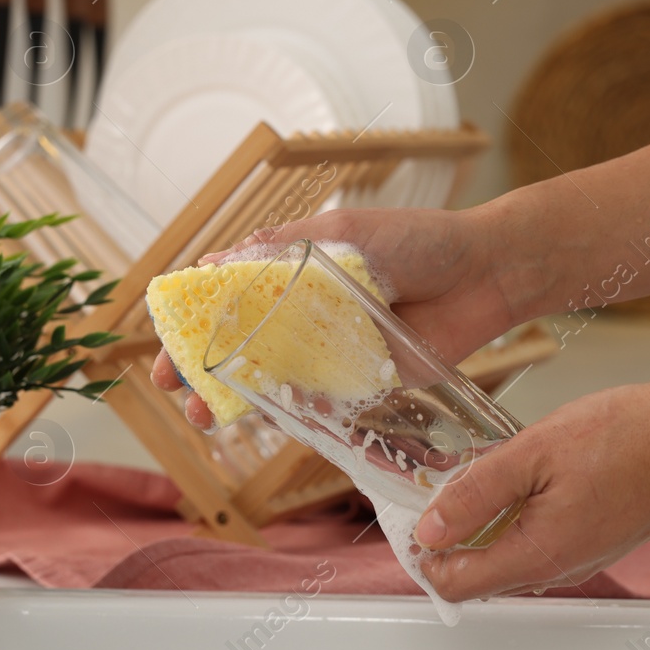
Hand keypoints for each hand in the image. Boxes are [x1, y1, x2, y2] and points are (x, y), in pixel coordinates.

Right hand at [151, 205, 544, 427]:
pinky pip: (317, 405)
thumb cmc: (418, 240)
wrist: (485, 274)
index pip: (226, 301)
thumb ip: (284, 246)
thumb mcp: (343, 231)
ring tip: (207, 417)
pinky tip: (266, 418)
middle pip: (238, 348)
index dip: (191, 325)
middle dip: (200, 373)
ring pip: (270, 383)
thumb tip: (216, 261)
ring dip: (233, 401)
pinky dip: (288, 414)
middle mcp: (305, 316)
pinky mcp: (361, 385)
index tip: (165, 345)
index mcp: (293, 273)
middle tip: (179, 392)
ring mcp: (330, 353)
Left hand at [415, 376, 649, 600]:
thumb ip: (475, 493)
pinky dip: (516, 513)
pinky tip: (522, 472)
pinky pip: (539, 539)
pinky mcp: (597, 539)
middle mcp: (561, 568)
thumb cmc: (630, 436)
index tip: (408, 512)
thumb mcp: (533, 452)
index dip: (422, 552)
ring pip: (509, 553)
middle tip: (440, 480)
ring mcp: (583, 556)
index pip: (455, 584)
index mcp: (539, 555)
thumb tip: (430, 529)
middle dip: (449, 534)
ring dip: (484, 520)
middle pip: (479, 573)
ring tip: (482, 469)